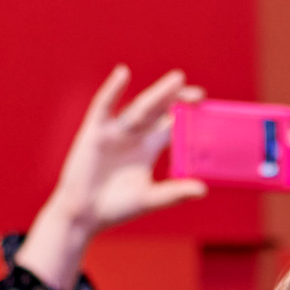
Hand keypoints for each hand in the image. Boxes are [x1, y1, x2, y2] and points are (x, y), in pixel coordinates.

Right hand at [17, 65, 208, 289]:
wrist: (84, 215)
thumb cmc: (116, 206)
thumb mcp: (149, 198)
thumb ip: (174, 193)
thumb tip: (203, 189)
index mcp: (148, 147)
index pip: (172, 124)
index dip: (187, 115)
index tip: (206, 108)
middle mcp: (134, 135)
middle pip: (159, 111)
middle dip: (177, 99)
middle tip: (199, 93)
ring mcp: (115, 131)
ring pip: (140, 107)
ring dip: (158, 93)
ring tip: (178, 80)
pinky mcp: (95, 131)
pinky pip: (104, 106)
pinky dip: (112, 89)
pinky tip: (123, 74)